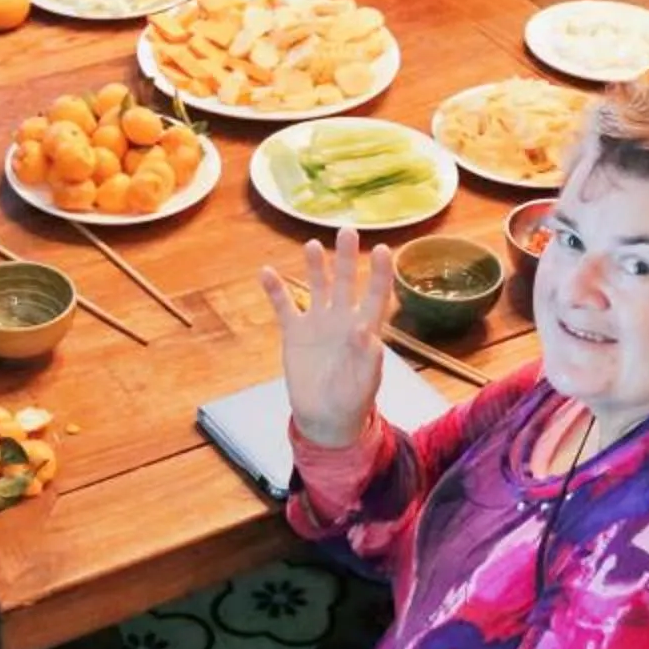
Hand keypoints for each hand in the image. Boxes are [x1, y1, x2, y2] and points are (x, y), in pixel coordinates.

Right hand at [256, 226, 393, 451]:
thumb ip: (367, 357)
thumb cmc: (353, 400)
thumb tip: (366, 332)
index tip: (382, 249)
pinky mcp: (294, 333)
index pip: (375, 295)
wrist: (325, 418)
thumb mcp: (365, 382)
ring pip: (317, 286)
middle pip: (345, 281)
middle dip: (346, 257)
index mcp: (365, 329)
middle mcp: (342, 319)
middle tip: (347, 230)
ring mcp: (317, 323)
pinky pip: (283, 306)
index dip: (379, 273)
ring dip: (315, 266)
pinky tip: (265, 272)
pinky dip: (275, 290)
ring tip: (312, 245)